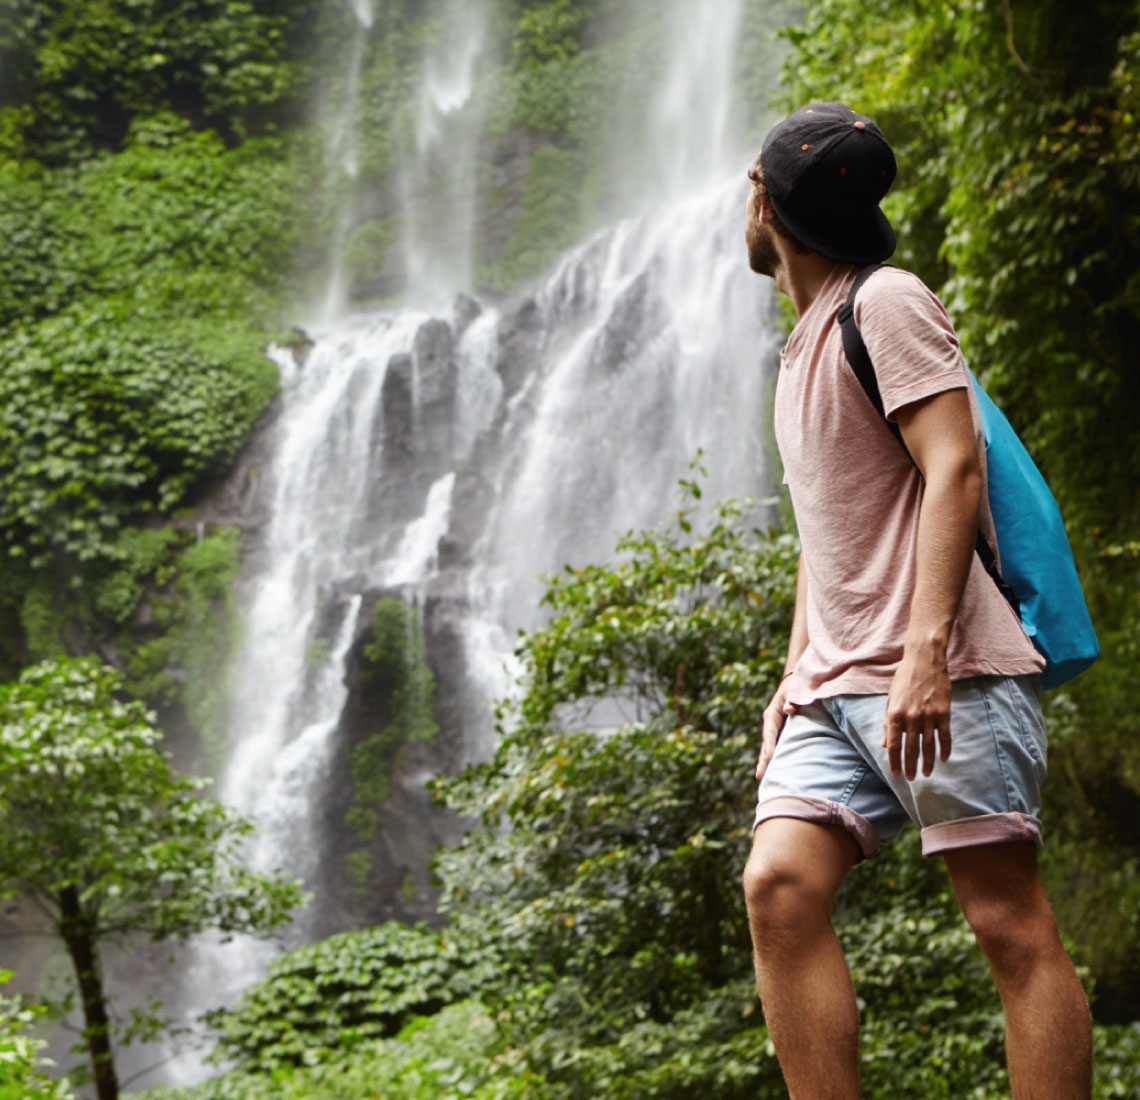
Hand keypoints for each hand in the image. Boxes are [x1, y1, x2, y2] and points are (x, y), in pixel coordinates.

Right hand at [756, 676, 796, 781]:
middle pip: (766, 744)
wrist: (798, 680)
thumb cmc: (798, 684)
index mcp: (772, 713)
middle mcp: (771, 723)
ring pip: (770, 747)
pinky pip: (777, 746)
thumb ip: (793, 698)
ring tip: (764, 779)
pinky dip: (776, 758)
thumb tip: (789, 710)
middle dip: (764, 760)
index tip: (769, 759)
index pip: (770, 732)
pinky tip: (776, 770)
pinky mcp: (782, 731)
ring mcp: (775, 728)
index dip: (769, 746)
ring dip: (767, 762)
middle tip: (760, 776)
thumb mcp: (795, 688)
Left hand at [883, 647, 951, 779]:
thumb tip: (885, 744)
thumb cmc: (904, 680)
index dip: (894, 761)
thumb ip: (888, 723)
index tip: (895, 773)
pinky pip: (945, 736)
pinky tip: (944, 759)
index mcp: (895, 714)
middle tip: (911, 778)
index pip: (893, 745)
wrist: (924, 661)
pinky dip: (945, 750)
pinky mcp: (944, 713)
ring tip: (927, 773)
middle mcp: (911, 718)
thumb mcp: (890, 700)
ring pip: (929, 746)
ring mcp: (929, 716)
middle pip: (911, 749)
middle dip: (910, 766)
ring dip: (928, 762)